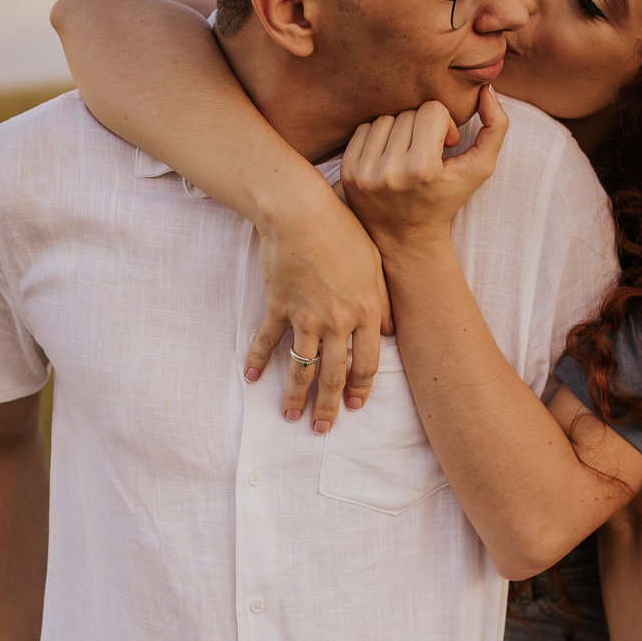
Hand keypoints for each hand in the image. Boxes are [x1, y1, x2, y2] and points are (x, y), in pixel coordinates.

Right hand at [245, 178, 392, 431]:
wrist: (301, 212)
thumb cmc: (343, 231)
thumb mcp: (375, 264)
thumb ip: (384, 302)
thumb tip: (390, 334)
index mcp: (365, 312)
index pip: (366, 363)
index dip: (361, 388)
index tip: (355, 406)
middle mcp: (336, 321)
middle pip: (334, 374)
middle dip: (329, 406)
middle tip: (322, 428)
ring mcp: (305, 316)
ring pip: (302, 366)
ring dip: (295, 395)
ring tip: (290, 417)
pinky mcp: (278, 306)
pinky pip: (267, 340)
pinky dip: (256, 359)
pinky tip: (250, 378)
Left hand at [340, 87, 508, 266]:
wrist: (407, 237)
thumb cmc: (447, 198)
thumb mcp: (481, 168)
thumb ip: (496, 127)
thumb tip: (488, 88)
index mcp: (422, 169)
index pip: (432, 110)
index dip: (444, 125)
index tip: (445, 148)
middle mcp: (389, 171)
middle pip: (408, 112)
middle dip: (422, 127)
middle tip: (427, 152)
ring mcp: (364, 172)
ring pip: (385, 118)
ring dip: (400, 131)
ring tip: (408, 154)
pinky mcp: (347, 172)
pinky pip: (363, 129)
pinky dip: (379, 138)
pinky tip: (389, 158)